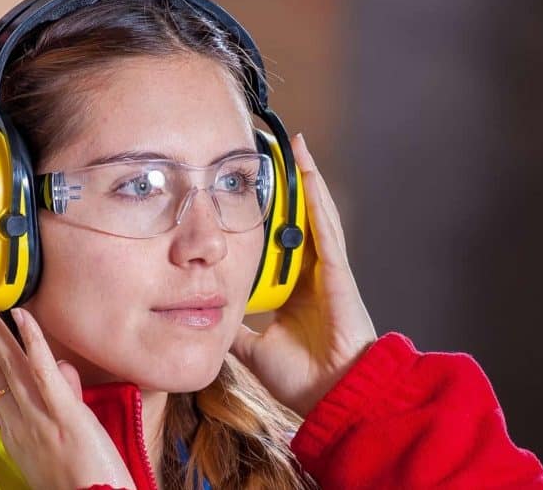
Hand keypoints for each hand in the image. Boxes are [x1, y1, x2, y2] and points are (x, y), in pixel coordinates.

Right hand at [0, 287, 135, 489]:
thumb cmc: (80, 480)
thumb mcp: (62, 434)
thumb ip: (61, 395)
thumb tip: (61, 368)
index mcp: (15, 423)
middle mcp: (18, 418)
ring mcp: (39, 417)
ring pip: (7, 362)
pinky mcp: (66, 418)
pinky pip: (45, 375)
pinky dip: (33, 343)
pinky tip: (20, 316)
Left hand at [230, 134, 378, 417]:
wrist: (333, 396)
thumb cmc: (302, 378)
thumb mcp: (253, 346)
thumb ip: (235, 328)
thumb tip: (205, 316)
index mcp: (295, 290)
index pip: (278, 243)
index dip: (268, 215)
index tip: (251, 190)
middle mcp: (312, 273)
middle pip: (298, 220)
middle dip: (288, 186)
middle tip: (272, 152)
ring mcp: (327, 269)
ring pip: (315, 215)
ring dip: (306, 180)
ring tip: (296, 146)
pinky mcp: (337, 271)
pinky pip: (325, 228)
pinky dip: (316, 199)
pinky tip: (308, 173)